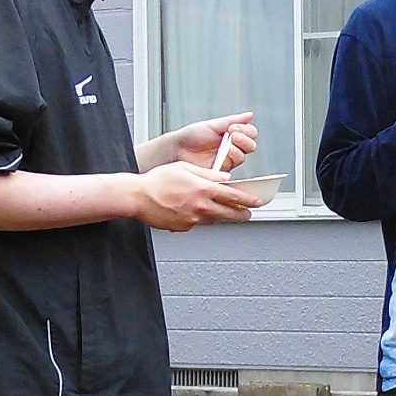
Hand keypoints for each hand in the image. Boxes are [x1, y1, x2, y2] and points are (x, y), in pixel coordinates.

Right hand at [131, 162, 262, 231]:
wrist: (137, 197)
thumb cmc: (157, 181)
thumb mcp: (184, 168)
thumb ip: (207, 173)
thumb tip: (224, 176)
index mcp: (203, 189)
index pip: (234, 196)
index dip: (248, 200)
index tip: (257, 202)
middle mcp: (201, 206)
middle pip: (229, 213)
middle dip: (241, 214)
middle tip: (247, 213)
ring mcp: (193, 219)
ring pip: (215, 219)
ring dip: (223, 216)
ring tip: (227, 212)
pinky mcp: (185, 227)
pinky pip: (199, 223)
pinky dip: (202, 218)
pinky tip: (197, 211)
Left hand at [168, 112, 258, 170]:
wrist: (177, 149)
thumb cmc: (191, 137)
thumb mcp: (212, 125)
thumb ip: (232, 120)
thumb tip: (249, 115)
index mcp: (231, 135)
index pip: (249, 133)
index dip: (246, 130)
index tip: (234, 128)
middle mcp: (231, 148)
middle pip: (250, 146)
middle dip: (244, 140)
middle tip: (233, 136)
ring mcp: (227, 160)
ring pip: (242, 157)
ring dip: (237, 150)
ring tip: (227, 147)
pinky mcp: (221, 172)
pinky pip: (231, 168)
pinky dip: (228, 161)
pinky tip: (223, 157)